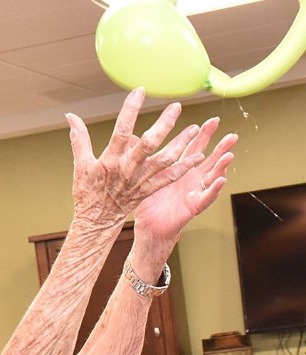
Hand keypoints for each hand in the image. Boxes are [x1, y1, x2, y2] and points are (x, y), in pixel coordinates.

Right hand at [67, 87, 204, 228]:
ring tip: (194, 129)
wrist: (96, 221)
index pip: (122, 130)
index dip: (131, 109)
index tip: (139, 91)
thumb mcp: (80, 165)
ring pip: (164, 160)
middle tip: (176, 107)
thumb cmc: (87, 193)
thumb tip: (71, 117)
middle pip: (149, 143)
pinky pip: (169, 178)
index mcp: (111, 160)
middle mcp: (128, 169)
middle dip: (164, 124)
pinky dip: (184, 168)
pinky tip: (197, 156)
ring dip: (181, 144)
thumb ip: (79, 138)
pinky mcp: (148, 190)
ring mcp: (140, 180)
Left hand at [133, 118, 237, 249]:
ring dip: (221, 166)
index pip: (193, 148)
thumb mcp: (143, 177)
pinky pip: (206, 198)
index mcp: (179, 170)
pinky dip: (214, 189)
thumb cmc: (147, 204)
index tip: (211, 120)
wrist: (148, 227)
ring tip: (229, 155)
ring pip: (212, 177)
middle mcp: (190, 179)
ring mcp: (194, 192)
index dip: (203, 135)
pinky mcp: (193, 207)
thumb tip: (129, 137)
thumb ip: (140, 157)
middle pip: (208, 159)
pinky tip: (221, 180)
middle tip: (230, 134)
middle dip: (220, 147)